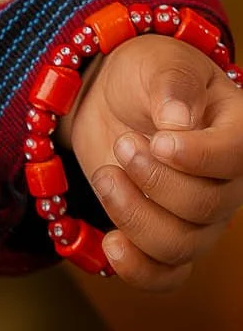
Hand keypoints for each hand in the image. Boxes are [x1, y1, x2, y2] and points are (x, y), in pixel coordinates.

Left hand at [63, 33, 242, 289]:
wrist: (113, 96)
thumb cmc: (145, 74)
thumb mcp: (156, 61)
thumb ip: (170, 85)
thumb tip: (178, 120)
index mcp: (234, 130)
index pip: (233, 157)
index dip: (198, 157)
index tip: (159, 141)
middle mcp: (226, 181)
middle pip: (205, 207)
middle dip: (154, 180)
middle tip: (122, 144)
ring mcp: (200, 216)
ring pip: (181, 244)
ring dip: (134, 215)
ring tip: (106, 174)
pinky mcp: (168, 235)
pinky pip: (166, 275)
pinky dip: (138, 269)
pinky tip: (112, 244)